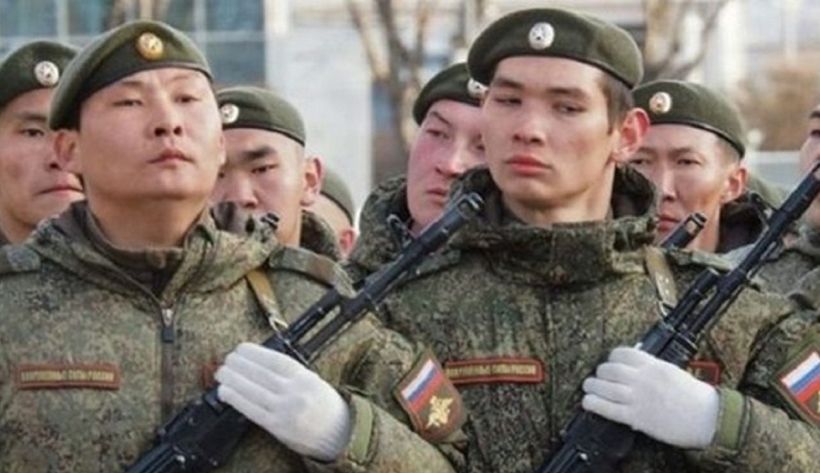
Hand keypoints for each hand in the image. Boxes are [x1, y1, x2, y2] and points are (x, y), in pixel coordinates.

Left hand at [215, 342, 350, 460]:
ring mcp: (286, 409)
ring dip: (233, 380)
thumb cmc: (324, 406)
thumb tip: (258, 364)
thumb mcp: (313, 382)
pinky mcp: (278, 426)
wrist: (340, 433)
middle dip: (239, 365)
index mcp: (305, 377)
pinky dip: (236, 400)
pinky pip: (252, 410)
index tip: (241, 349)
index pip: (276, 360)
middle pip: (261, 374)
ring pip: (253, 390)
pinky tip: (225, 393)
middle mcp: (296, 391)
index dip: (255, 353)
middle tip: (226, 360)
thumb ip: (290, 374)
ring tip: (221, 374)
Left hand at [581, 347, 718, 448]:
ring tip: (588, 387)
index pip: (624, 353)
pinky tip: (588, 402)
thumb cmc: (696, 397)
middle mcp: (643, 379)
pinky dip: (595, 404)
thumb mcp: (673, 372)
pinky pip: (608, 409)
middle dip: (601, 372)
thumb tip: (635, 365)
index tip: (610, 362)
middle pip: (610, 369)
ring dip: (592, 386)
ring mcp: (638, 398)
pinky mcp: (637, 417)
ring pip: (605, 387)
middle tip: (599, 377)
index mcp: (654, 366)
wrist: (708, 418)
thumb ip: (653, 368)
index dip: (612, 357)